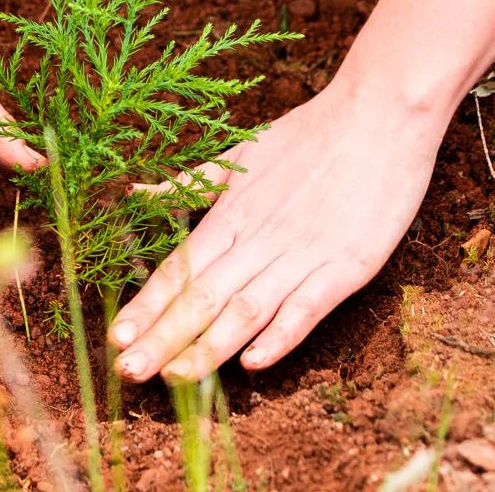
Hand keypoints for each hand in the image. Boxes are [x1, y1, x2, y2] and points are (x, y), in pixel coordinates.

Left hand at [107, 80, 445, 381]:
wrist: (379, 114)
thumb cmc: (309, 133)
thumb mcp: (241, 152)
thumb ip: (191, 182)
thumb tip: (135, 191)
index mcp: (233, 212)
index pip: (180, 268)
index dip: (147, 305)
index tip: (116, 339)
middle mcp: (260, 237)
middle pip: (203, 296)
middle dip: (162, 337)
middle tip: (126, 373)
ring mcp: (303, 253)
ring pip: (246, 309)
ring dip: (208, 347)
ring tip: (174, 379)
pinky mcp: (346, 265)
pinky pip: (307, 307)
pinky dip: (280, 335)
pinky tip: (254, 362)